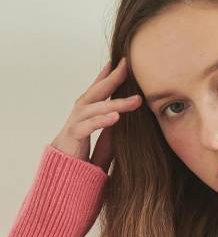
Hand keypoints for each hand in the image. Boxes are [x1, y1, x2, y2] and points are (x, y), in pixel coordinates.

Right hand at [50, 57, 142, 173]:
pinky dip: (102, 121)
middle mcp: (79, 113)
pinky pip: (88, 126)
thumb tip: (125, 117)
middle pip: (97, 91)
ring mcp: (75, 123)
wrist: (63, 174)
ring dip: (117, 103)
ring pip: (96, 107)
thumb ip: (111, 128)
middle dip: (113, 78)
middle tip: (128, 66)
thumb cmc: (82, 155)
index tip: (121, 61)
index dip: (108, 75)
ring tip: (136, 101)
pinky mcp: (73, 137)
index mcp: (86, 112)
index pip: (98, 89)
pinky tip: (116, 118)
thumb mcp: (103, 140)